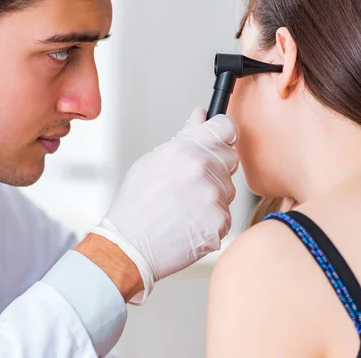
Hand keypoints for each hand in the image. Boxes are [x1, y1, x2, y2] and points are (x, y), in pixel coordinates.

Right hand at [88, 108, 238, 303]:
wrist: (130, 245)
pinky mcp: (220, 223)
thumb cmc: (136, 204)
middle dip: (216, 167)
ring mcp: (214, 198)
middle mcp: (203, 170)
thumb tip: (200, 116)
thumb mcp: (153, 161)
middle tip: (191, 183)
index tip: (220, 138)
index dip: (223, 132)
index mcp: (186, 150)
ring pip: (228, 189)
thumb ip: (184, 138)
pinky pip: (225, 215)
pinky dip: (211, 220)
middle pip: (231, 158)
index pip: (226, 127)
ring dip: (213, 195)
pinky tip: (189, 223)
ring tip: (185, 206)